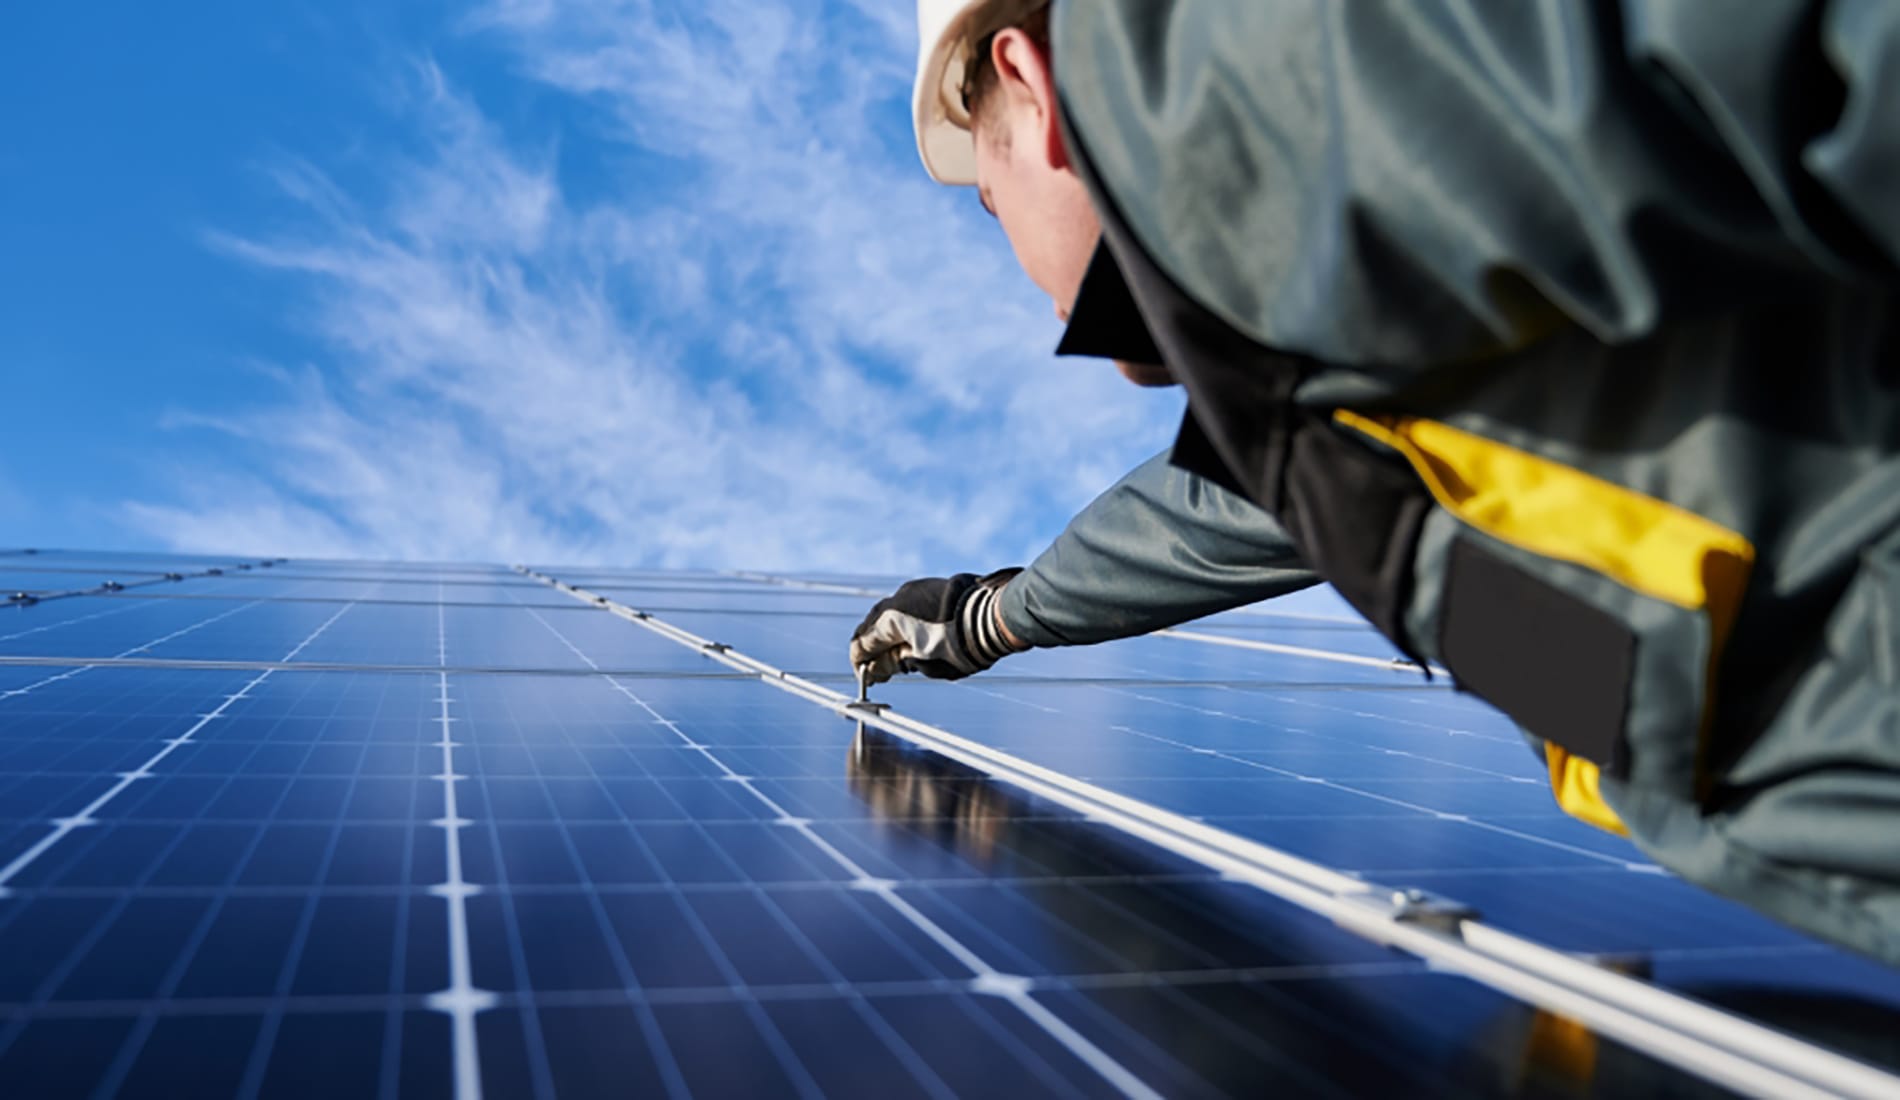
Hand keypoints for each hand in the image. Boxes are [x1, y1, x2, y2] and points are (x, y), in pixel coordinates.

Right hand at [849, 568, 1024, 685]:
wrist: (992, 618)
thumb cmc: (961, 647)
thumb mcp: (925, 664)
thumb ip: (897, 664)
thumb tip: (879, 668)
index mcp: (890, 619)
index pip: (862, 644)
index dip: (860, 663)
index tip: (867, 677)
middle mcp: (897, 600)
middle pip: (872, 627)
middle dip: (873, 649)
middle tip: (881, 671)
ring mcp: (913, 590)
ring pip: (889, 614)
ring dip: (888, 635)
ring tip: (899, 656)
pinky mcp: (928, 587)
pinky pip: (906, 606)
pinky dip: (903, 623)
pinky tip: (913, 637)